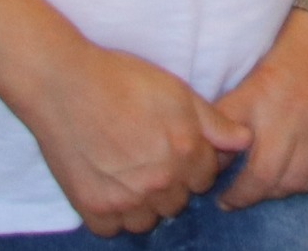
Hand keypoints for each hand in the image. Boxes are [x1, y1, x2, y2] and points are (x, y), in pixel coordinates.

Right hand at [18, 40, 244, 233]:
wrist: (63, 83)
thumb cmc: (120, 79)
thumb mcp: (175, 90)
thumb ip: (213, 121)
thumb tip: (244, 141)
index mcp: (185, 150)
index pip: (205, 178)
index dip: (191, 162)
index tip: (172, 148)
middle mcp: (160, 180)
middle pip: (178, 201)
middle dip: (169, 184)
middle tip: (146, 157)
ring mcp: (127, 198)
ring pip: (148, 219)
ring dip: (143, 203)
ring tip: (127, 173)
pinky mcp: (94, 208)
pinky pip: (113, 228)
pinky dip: (112, 213)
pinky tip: (107, 186)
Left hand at [212, 10, 307, 207]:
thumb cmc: (289, 44)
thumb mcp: (251, 69)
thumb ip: (233, 108)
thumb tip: (213, 146)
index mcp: (259, 94)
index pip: (228, 144)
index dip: (215, 168)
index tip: (207, 178)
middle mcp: (288, 114)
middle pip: (262, 175)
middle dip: (242, 195)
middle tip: (230, 200)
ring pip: (292, 181)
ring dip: (272, 192)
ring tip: (261, 191)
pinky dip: (303, 184)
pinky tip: (292, 180)